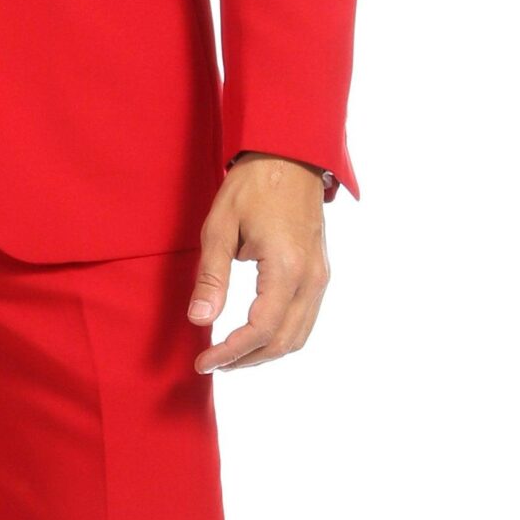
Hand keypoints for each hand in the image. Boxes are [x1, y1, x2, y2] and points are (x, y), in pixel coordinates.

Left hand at [188, 154, 329, 373]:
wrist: (290, 156)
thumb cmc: (252, 187)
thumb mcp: (220, 228)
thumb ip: (211, 277)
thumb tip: (199, 320)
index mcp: (286, 268)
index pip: (260, 330)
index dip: (230, 352)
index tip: (203, 361)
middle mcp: (311, 278)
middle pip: (283, 342)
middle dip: (246, 359)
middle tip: (213, 362)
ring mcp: (320, 277)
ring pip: (299, 336)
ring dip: (265, 353)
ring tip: (231, 355)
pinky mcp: (320, 273)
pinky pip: (305, 319)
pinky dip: (281, 336)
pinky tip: (255, 334)